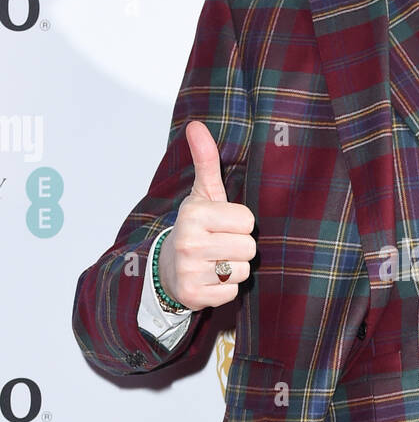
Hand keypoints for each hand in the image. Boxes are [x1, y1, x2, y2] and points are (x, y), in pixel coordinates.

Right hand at [157, 120, 255, 310]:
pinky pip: (231, 292)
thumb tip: (196, 125)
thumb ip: (206, 161)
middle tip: (220, 245)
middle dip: (239, 248)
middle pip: (248, 248)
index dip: (240, 224)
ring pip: (242, 271)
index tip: (223, 225)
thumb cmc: (195, 228)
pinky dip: (224, 288)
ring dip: (233, 269)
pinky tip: (210, 279)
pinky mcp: (193, 296)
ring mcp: (189, 271)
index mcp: (194, 214)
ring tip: (215, 261)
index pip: (248, 221)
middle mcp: (189, 242)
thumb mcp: (202, 194)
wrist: (167, 268)